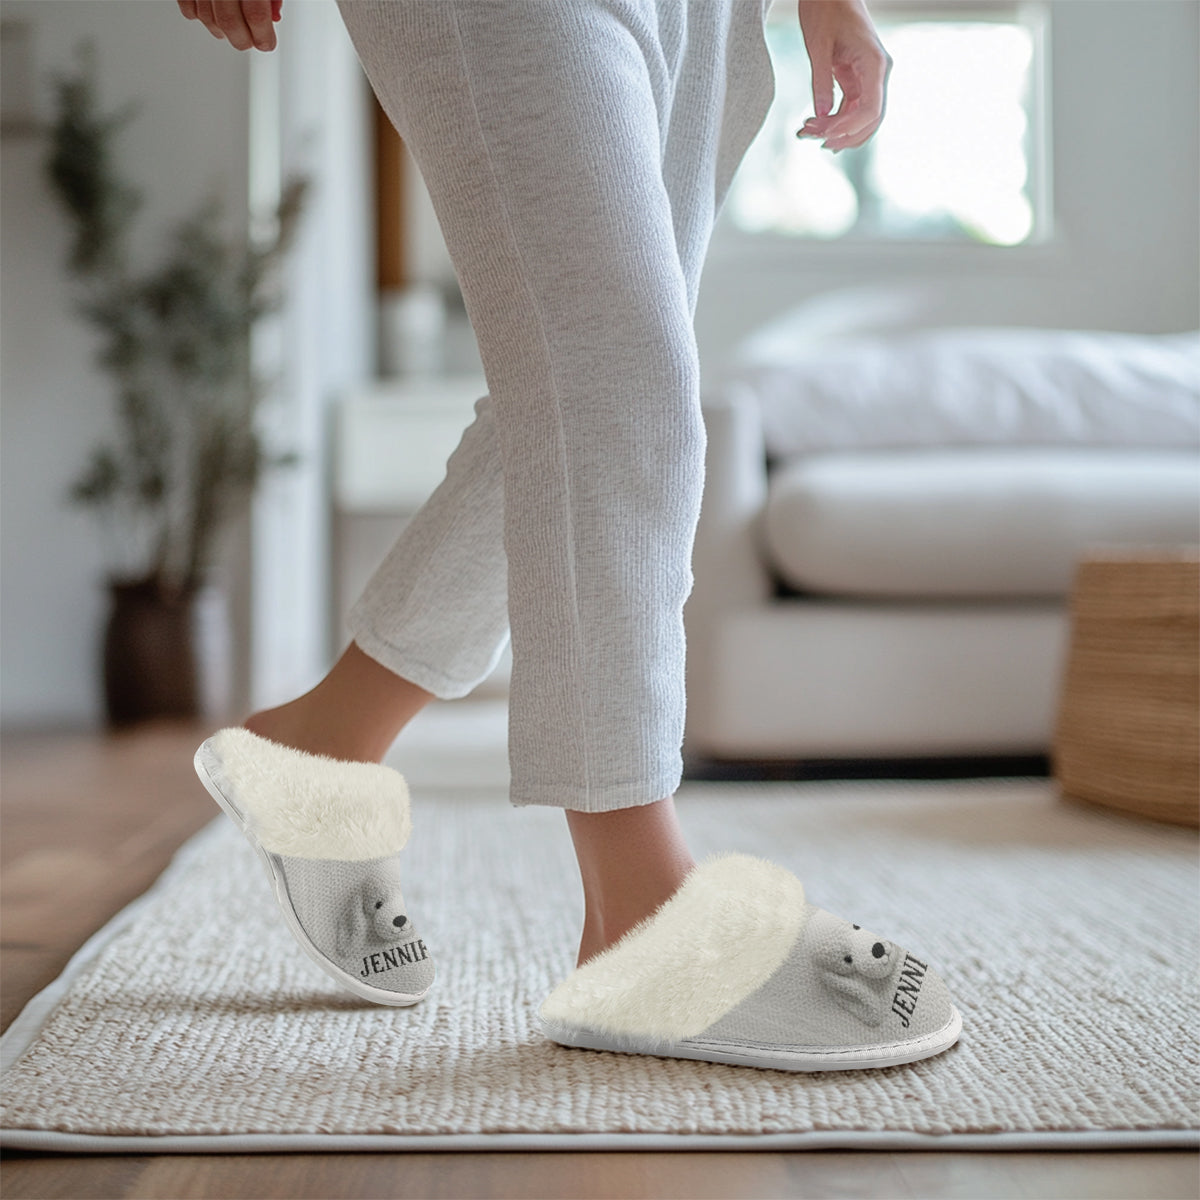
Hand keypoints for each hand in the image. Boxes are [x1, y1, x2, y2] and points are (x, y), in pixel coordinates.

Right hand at [176, 0, 282, 51]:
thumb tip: (274, 17)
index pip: (255, 14)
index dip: (263, 35)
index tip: (267, 43)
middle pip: (229, 22)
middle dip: (244, 40)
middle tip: (253, 40)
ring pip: (207, 19)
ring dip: (224, 32)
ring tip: (236, 28)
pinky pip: (188, 9)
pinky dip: (202, 18)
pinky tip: (214, 15)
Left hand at [795, 0, 890, 151]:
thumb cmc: (825, 9)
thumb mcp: (818, 45)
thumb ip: (821, 81)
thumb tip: (821, 115)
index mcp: (874, 63)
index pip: (871, 109)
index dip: (849, 128)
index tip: (824, 135)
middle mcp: (877, 73)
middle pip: (869, 119)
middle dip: (842, 134)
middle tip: (813, 139)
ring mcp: (869, 77)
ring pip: (859, 117)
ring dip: (836, 130)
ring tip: (806, 132)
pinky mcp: (857, 78)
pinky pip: (851, 108)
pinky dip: (834, 120)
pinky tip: (814, 126)